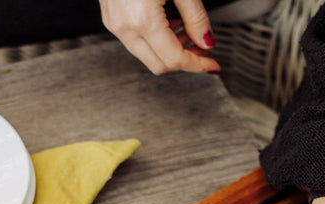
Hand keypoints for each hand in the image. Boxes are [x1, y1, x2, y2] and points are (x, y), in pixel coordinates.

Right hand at [99, 0, 219, 74]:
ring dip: (170, 50)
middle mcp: (124, 27)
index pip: (174, 59)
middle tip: (204, 50)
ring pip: (146, 55)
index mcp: (142, 20)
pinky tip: (169, 23)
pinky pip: (135, 40)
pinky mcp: (111, 17)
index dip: (197, 65)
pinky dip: (156, 39)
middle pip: (158, 65)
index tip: (212, 65)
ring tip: (188, 32)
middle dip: (184, 61)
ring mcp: (114, 24)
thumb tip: (207, 42)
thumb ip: (196, 17)